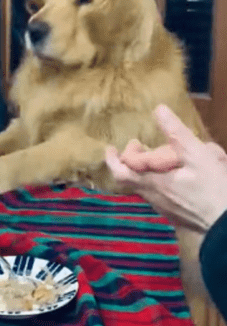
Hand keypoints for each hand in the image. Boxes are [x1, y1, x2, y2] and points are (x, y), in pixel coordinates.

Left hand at [105, 105, 226, 231]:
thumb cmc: (213, 188)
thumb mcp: (197, 155)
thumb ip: (176, 133)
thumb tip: (159, 110)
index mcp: (153, 182)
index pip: (120, 172)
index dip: (113, 159)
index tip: (111, 147)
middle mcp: (154, 197)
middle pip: (130, 180)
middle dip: (131, 162)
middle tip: (140, 147)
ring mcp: (164, 208)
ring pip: (146, 187)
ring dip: (147, 171)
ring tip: (161, 157)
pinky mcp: (176, 215)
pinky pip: (160, 196)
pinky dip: (160, 182)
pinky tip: (177, 175)